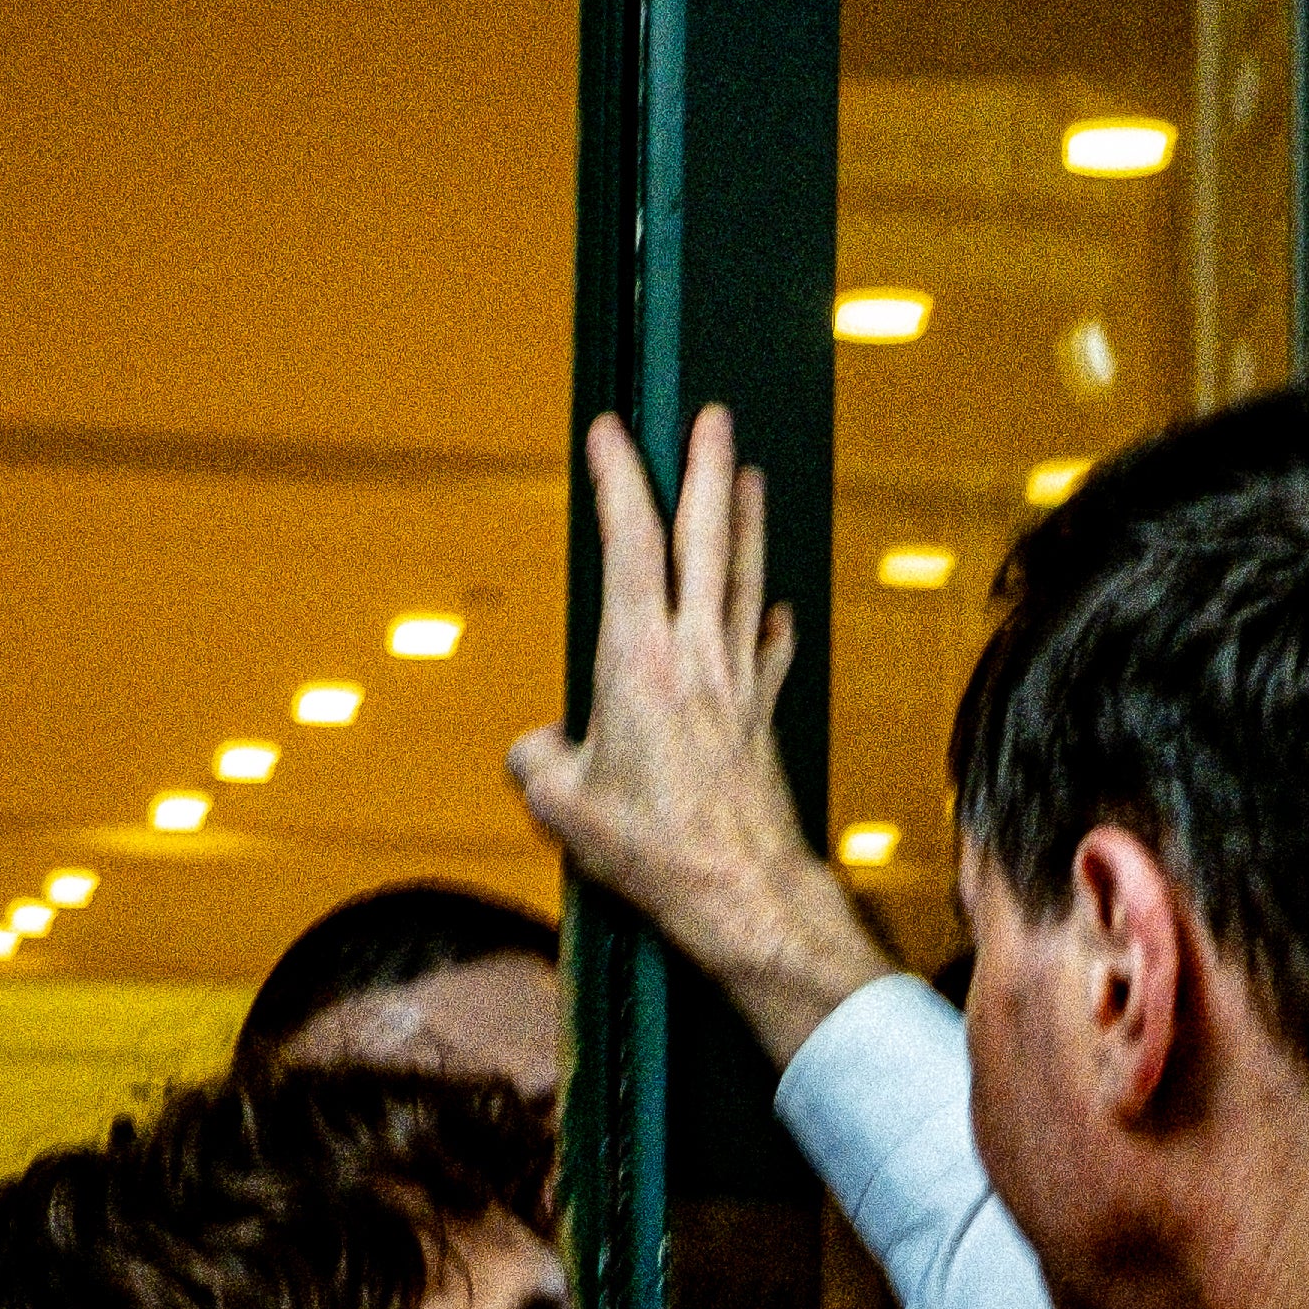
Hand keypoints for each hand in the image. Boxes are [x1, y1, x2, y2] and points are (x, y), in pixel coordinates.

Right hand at [509, 413, 899, 1065]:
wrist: (742, 892)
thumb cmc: (655, 852)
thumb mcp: (560, 804)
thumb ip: (537, 759)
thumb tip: (541, 747)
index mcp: (638, 659)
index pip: (628, 543)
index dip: (618, 479)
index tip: (609, 430)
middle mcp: (695, 656)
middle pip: (704, 538)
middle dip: (705, 469)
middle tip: (711, 416)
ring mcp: (737, 684)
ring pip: (743, 580)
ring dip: (745, 522)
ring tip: (748, 475)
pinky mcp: (762, 720)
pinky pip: (768, 655)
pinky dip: (767, 626)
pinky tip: (772, 613)